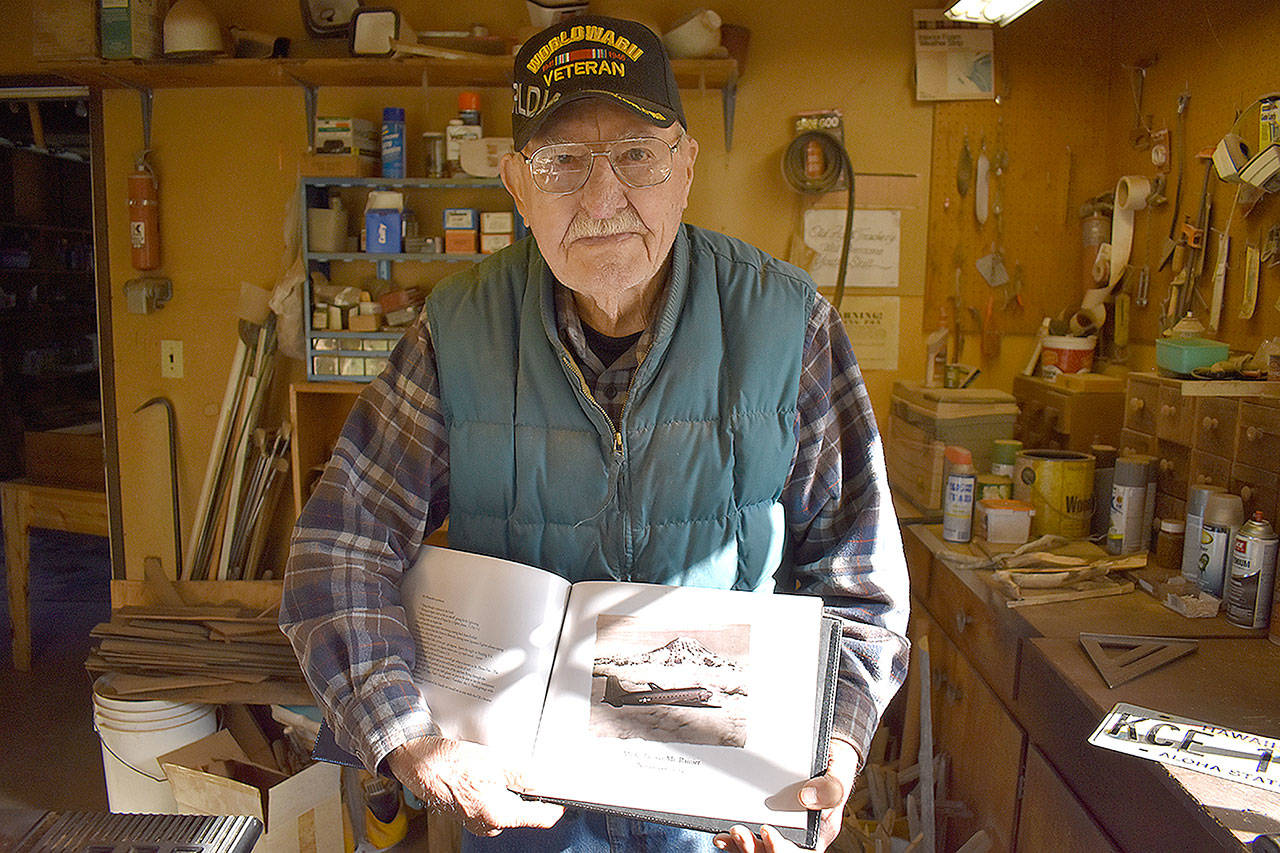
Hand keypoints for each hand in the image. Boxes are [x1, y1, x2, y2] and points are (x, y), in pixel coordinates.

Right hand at [384, 735, 563, 836]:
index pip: (543, 817)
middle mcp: (490, 824)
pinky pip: (493, 802)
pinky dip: (495, 788)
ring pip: (509, 804)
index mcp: (499, 815)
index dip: (556, 803)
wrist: (417, 762)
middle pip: (525, 809)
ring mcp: (479, 821)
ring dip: (509, 787)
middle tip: (520, 768)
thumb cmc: (449, 763)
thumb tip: (549, 783)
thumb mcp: (497, 762)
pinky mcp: (471, 813)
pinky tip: (485, 774)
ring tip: (495, 768)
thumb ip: (527, 775)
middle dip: (528, 789)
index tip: (565, 793)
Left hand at [713, 738, 858, 852]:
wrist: (828, 752)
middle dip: (755, 848)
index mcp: (819, 830)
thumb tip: (806, 797)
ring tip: (731, 833)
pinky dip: (737, 842)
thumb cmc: (835, 765)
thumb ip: (830, 787)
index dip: (781, 849)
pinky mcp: (769, 820)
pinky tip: (724, 836)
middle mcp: (800, 835)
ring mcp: (783, 829)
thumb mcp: (840, 772)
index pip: (801, 852)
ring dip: (744, 847)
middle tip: (739, 831)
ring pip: (762, 849)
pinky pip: (752, 839)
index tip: (766, 830)